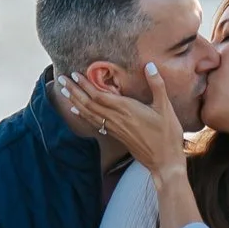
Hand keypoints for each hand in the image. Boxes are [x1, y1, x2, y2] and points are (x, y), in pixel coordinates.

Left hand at [53, 61, 195, 183]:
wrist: (164, 162)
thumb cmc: (167, 135)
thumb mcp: (165, 108)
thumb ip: (157, 85)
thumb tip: (149, 65)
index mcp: (127, 110)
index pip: (99, 96)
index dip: (85, 85)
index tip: (74, 74)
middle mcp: (116, 119)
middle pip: (89, 104)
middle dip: (74, 90)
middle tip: (61, 79)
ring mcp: (114, 128)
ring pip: (89, 113)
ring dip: (75, 100)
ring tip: (63, 90)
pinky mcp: (115, 135)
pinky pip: (94, 123)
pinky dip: (83, 115)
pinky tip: (75, 110)